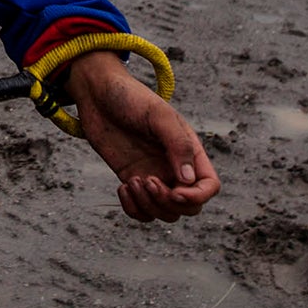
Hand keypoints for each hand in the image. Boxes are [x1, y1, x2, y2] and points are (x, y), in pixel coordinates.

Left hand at [65, 51, 220, 222]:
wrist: (97, 94)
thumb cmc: (131, 98)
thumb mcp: (158, 115)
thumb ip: (178, 144)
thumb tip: (188, 179)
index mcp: (189, 150)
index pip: (209, 186)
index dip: (197, 196)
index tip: (175, 191)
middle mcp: (174, 167)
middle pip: (189, 207)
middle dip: (169, 203)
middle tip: (146, 180)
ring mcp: (153, 175)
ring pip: (165, 212)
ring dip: (149, 206)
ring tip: (132, 182)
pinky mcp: (132, 179)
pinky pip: (142, 210)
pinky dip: (133, 209)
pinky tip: (122, 188)